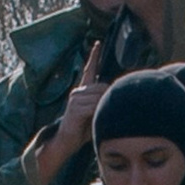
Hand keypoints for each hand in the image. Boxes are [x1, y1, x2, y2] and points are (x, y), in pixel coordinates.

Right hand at [41, 40, 106, 173]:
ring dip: (104, 107)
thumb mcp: (95, 113)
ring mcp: (75, 98)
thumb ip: (103, 102)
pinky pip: (93, 105)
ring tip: (100, 118)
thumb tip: (117, 96)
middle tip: (109, 111)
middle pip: (102, 86)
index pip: (89, 69)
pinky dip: (98, 112)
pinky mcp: (75, 108)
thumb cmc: (83, 129)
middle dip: (109, 98)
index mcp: (83, 91)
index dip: (94, 56)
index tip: (98, 43)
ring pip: (99, 95)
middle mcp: (78, 91)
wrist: (66, 140)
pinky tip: (96, 119)